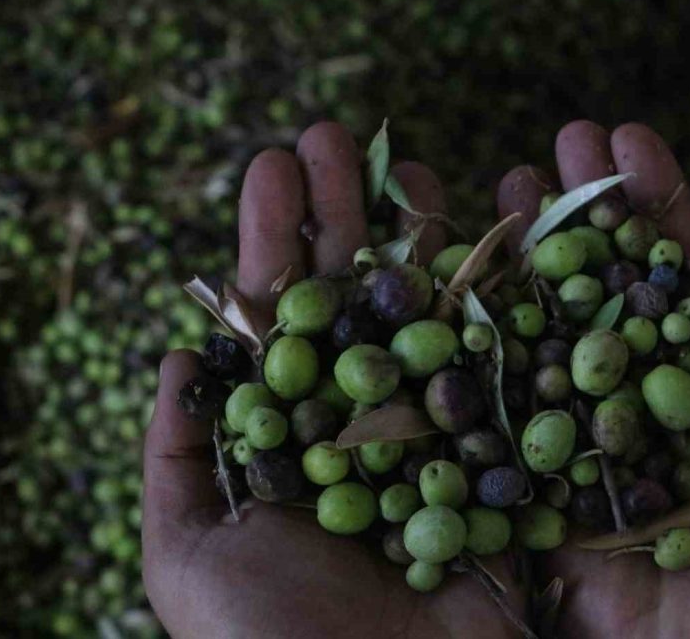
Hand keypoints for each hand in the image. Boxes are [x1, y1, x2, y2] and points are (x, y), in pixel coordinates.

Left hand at [142, 123, 524, 637]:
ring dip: (423, 236)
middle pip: (359, 301)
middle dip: (345, 215)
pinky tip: (504, 228)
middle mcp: (371, 426)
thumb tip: (180, 351)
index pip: (286, 322)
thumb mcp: (187, 555)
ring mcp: (444, 434)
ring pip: (434, 316)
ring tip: (410, 161)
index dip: (278, 242)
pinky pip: (512, 363)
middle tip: (335, 135)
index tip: (273, 168)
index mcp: (297, 440)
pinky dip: (510, 295)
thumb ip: (178, 455)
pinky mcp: (511, 455)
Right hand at [495, 121, 689, 637]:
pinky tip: (463, 264)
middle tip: (563, 138)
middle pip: (602, 287)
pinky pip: (497, 395)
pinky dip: (481, 331)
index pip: (671, 279)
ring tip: (510, 176)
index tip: (630, 139)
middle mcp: (630, 402)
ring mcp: (573, 432)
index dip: (653, 210)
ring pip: (545, 325)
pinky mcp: (524, 473)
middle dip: (583, 210)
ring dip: (528, 250)